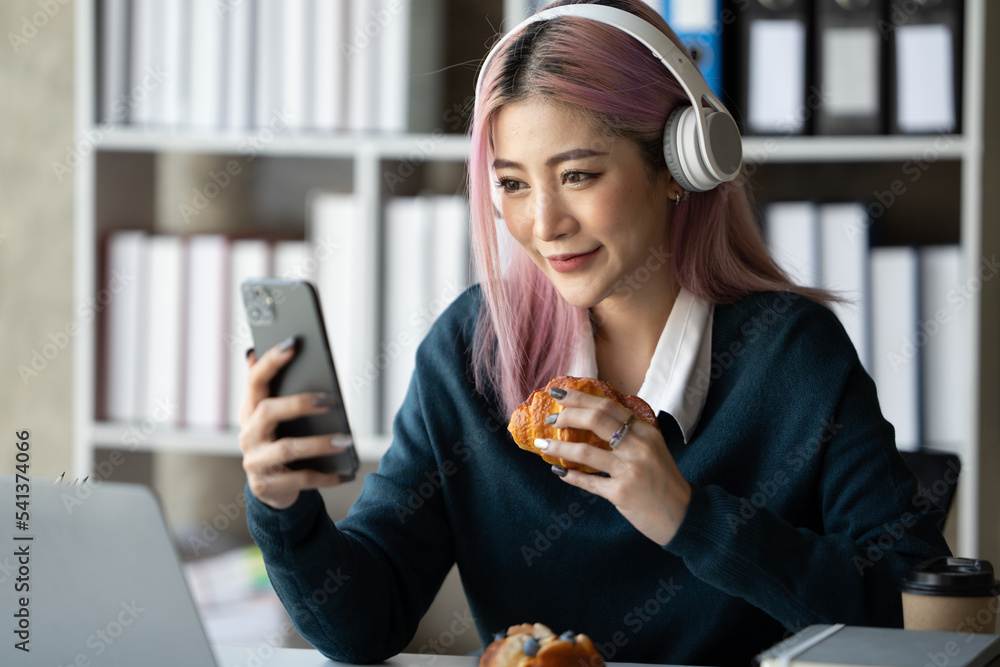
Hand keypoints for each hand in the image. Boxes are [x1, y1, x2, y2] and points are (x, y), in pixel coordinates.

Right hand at [239, 338, 347, 509]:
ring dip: (319, 443)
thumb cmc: (280, 444)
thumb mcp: (275, 419)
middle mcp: (248, 434)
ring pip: (287, 449)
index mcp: (250, 412)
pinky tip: (344, 474)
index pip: (255, 381)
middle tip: (330, 400)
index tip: (292, 345)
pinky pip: (298, 479)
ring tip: (346, 440)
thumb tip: (253, 352)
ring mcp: (254, 461)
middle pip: (268, 412)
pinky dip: (323, 476)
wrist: (273, 491)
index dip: (270, 362)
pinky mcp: (265, 486)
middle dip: (299, 403)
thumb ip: (271, 389)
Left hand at [536, 386, 690, 545]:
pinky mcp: (621, 493)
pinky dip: (570, 475)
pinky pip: (588, 481)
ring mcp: (630, 470)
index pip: (608, 406)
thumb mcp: (653, 449)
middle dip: (567, 416)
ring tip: (542, 444)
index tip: (559, 393)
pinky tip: (558, 471)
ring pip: (585, 451)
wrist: (684, 515)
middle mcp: (639, 447)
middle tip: (550, 418)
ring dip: (558, 447)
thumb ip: (629, 434)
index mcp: (646, 432)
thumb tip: (592, 417)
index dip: (580, 398)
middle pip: (596, 420)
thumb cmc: (664, 480)